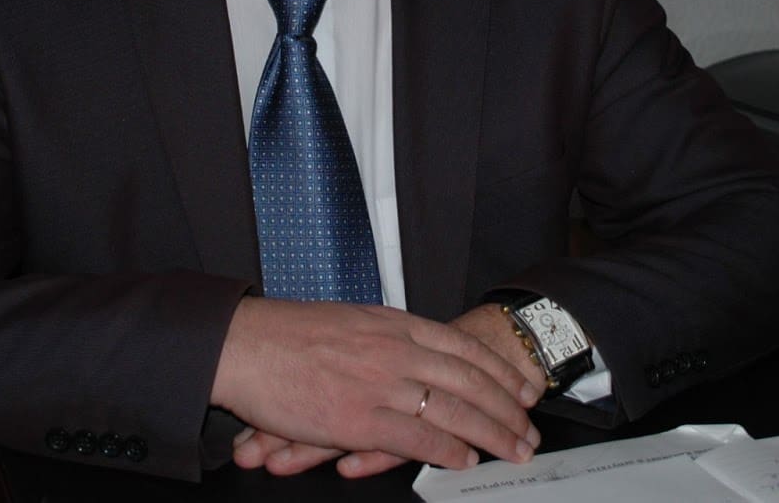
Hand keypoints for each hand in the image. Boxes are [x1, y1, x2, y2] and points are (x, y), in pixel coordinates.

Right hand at [213, 298, 541, 474]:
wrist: (248, 345)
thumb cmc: (289, 334)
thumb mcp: (351, 320)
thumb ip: (387, 336)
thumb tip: (414, 349)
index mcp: (395, 324)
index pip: (464, 347)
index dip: (500, 372)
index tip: (523, 389)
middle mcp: (397, 350)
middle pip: (470, 380)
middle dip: (508, 408)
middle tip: (530, 429)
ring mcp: (382, 384)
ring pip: (454, 410)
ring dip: (492, 432)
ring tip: (514, 449)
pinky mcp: (360, 418)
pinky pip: (418, 436)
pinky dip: (448, 449)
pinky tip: (466, 458)